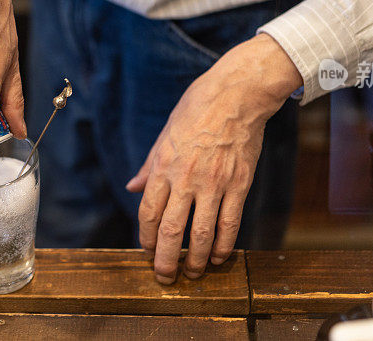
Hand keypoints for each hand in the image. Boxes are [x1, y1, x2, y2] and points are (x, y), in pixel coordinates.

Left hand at [126, 34, 301, 283]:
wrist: (237, 95)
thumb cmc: (198, 108)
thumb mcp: (166, 134)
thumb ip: (150, 165)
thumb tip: (133, 187)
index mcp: (164, 166)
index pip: (148, 212)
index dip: (144, 238)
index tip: (145, 251)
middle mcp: (187, 178)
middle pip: (170, 230)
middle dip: (164, 260)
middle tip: (163, 277)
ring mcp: (215, 183)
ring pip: (200, 233)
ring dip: (194, 260)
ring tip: (191, 274)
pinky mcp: (239, 184)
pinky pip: (230, 223)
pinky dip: (223, 245)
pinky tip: (217, 257)